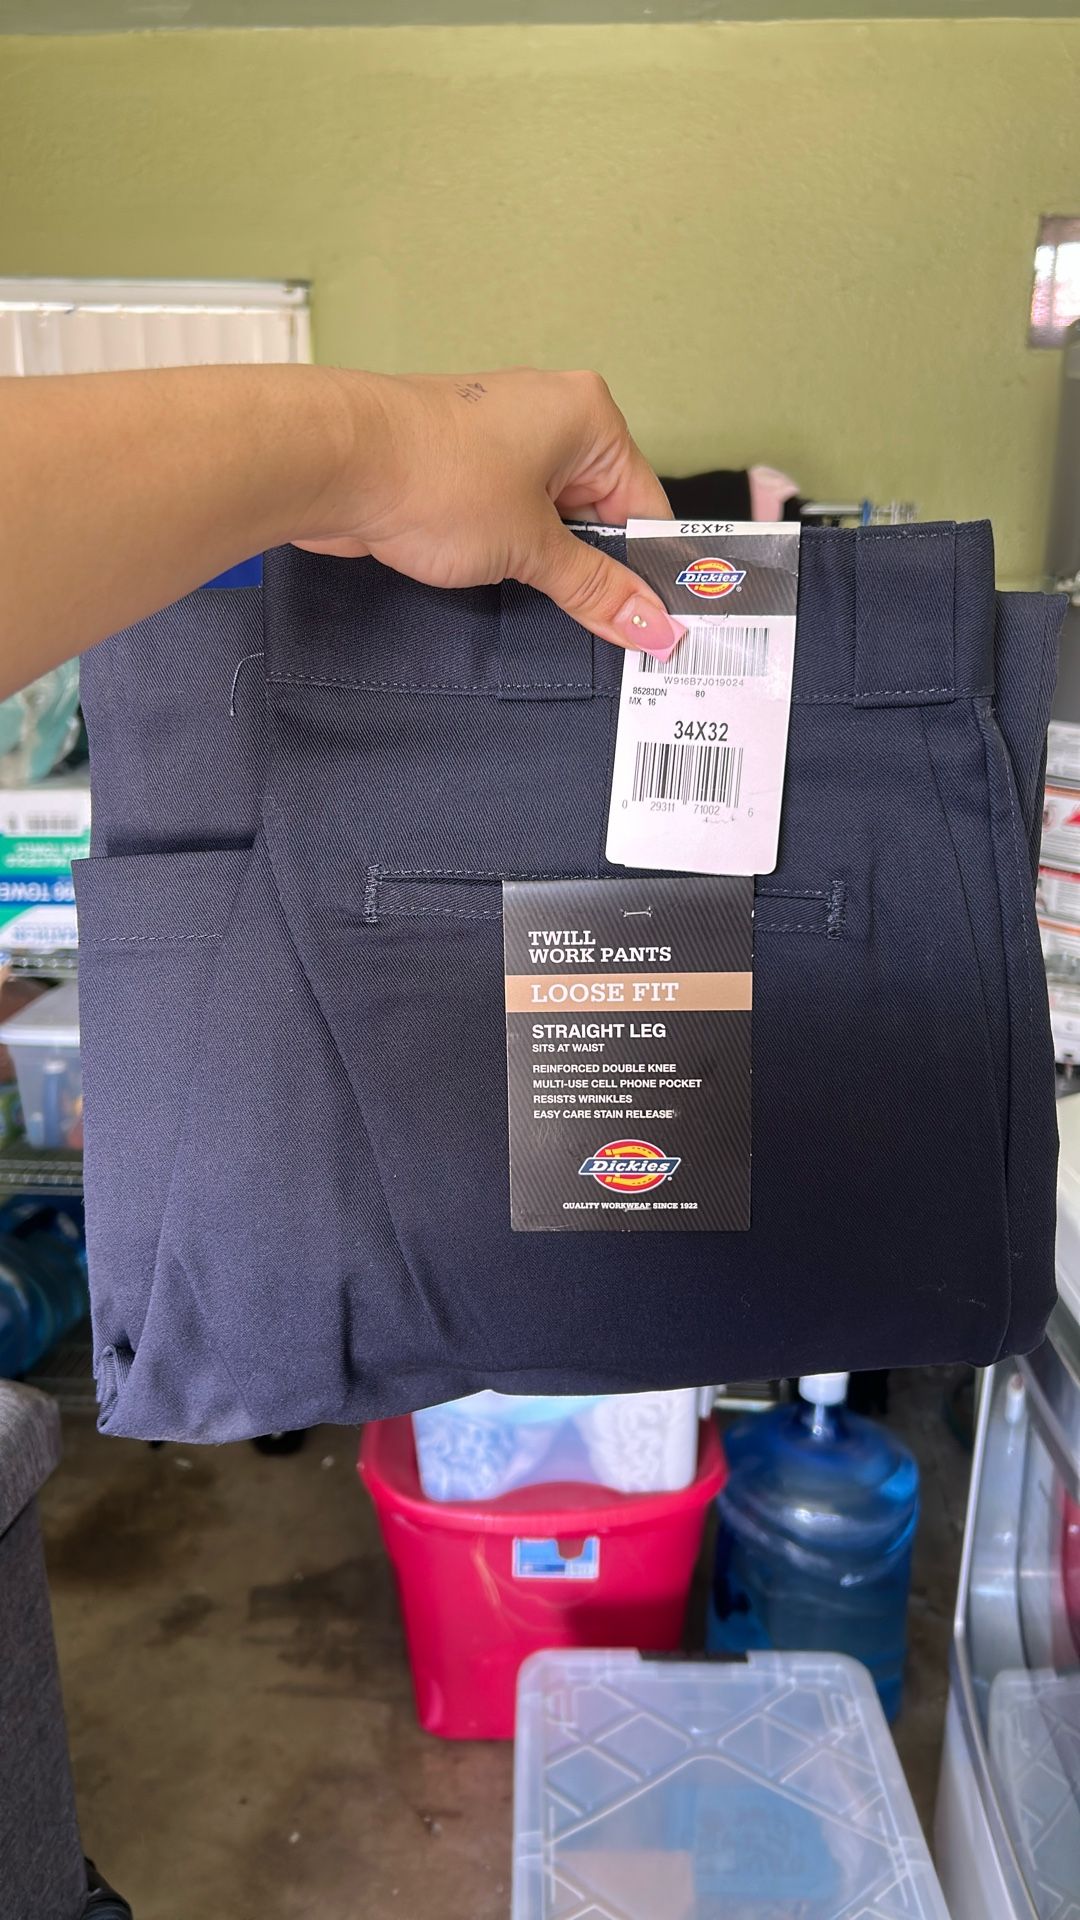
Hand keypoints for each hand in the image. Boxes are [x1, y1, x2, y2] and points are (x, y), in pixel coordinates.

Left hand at [297, 368, 688, 659]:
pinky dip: (507, 559)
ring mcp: (497, 443)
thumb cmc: (432, 475)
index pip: (642, 504)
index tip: (654, 627)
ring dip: (545, 570)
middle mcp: (547, 418)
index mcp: (586, 416)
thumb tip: (653, 624)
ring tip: (546, 612)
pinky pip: (504, 523)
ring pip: (546, 523)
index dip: (648, 571)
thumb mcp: (531, 547)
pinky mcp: (457, 471)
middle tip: (606, 635)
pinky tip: (502, 594)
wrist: (330, 462)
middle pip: (596, 516)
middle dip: (593, 574)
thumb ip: (595, 589)